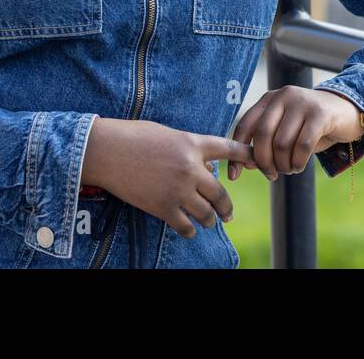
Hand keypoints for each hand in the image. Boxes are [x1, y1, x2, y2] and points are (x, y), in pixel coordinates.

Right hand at [80, 118, 254, 238]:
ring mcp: (178, 189)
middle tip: (228, 213)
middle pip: (221, 193)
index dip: (246, 155)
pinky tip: (189, 230)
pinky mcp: (163, 207)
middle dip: (227, 207)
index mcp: (192, 143)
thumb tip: (201, 164)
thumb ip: (188, 147)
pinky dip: (190, 230)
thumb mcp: (167, 133)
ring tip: (209, 221)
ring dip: (210, 220)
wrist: (107, 150)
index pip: (229, 149)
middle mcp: (191, 167)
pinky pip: (185, 226)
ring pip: (207, 213)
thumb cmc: (133, 136)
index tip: (256, 161)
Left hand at [227, 87, 363, 182]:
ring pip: (282, 143)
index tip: (235, 175)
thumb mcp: (285, 132)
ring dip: (283, 165)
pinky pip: (303, 145)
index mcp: (269, 99)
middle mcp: (283, 96)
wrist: (347, 111)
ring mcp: (302, 103)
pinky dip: (298, 162)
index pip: (245, 125)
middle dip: (264, 162)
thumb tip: (246, 163)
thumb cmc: (310, 126)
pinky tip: (299, 166)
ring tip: (289, 169)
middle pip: (263, 135)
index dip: (237, 152)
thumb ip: (265, 144)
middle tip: (271, 175)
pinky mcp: (320, 113)